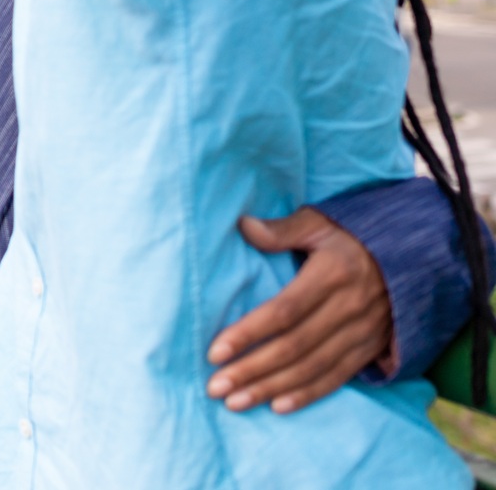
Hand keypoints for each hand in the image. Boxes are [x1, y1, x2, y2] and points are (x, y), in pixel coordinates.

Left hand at [206, 208, 393, 413]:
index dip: (249, 333)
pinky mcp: (370, 349)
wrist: (415, 259)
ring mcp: (362, 333)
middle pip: (294, 347)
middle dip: (252, 370)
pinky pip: (337, 377)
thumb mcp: (321, 223)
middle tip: (215, 387)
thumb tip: (243, 225)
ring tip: (235, 402)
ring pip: (312, 368)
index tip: (215, 351)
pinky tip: (278, 406)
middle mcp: (348, 309)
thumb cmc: (353, 237)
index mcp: (332, 275)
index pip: (284, 312)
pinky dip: (308, 394)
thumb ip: (283, 229)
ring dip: (271, 388)